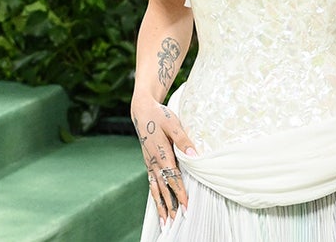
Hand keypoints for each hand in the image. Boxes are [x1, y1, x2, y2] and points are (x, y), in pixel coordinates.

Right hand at [131, 96, 197, 222]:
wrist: (142, 112)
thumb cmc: (160, 116)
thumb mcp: (173, 124)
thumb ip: (183, 140)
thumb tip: (193, 154)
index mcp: (161, 154)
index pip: (173, 179)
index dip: (180, 194)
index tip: (186, 207)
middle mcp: (154, 163)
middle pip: (163, 189)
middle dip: (170, 206)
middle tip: (176, 222)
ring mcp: (149, 164)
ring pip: (155, 189)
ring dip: (161, 206)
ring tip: (165, 222)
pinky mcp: (148, 163)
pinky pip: (152, 184)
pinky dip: (156, 196)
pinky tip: (159, 205)